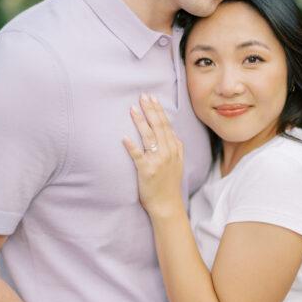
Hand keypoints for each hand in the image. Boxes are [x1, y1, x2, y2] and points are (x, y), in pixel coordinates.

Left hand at [123, 94, 183, 216]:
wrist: (167, 204)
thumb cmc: (169, 184)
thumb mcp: (178, 162)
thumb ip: (174, 147)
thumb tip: (170, 132)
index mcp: (175, 149)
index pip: (166, 125)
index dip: (159, 110)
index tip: (152, 98)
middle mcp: (168, 153)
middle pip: (158, 126)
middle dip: (150, 110)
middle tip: (143, 96)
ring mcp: (158, 161)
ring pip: (149, 137)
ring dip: (141, 122)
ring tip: (133, 109)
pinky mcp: (147, 171)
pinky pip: (138, 156)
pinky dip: (131, 146)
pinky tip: (124, 138)